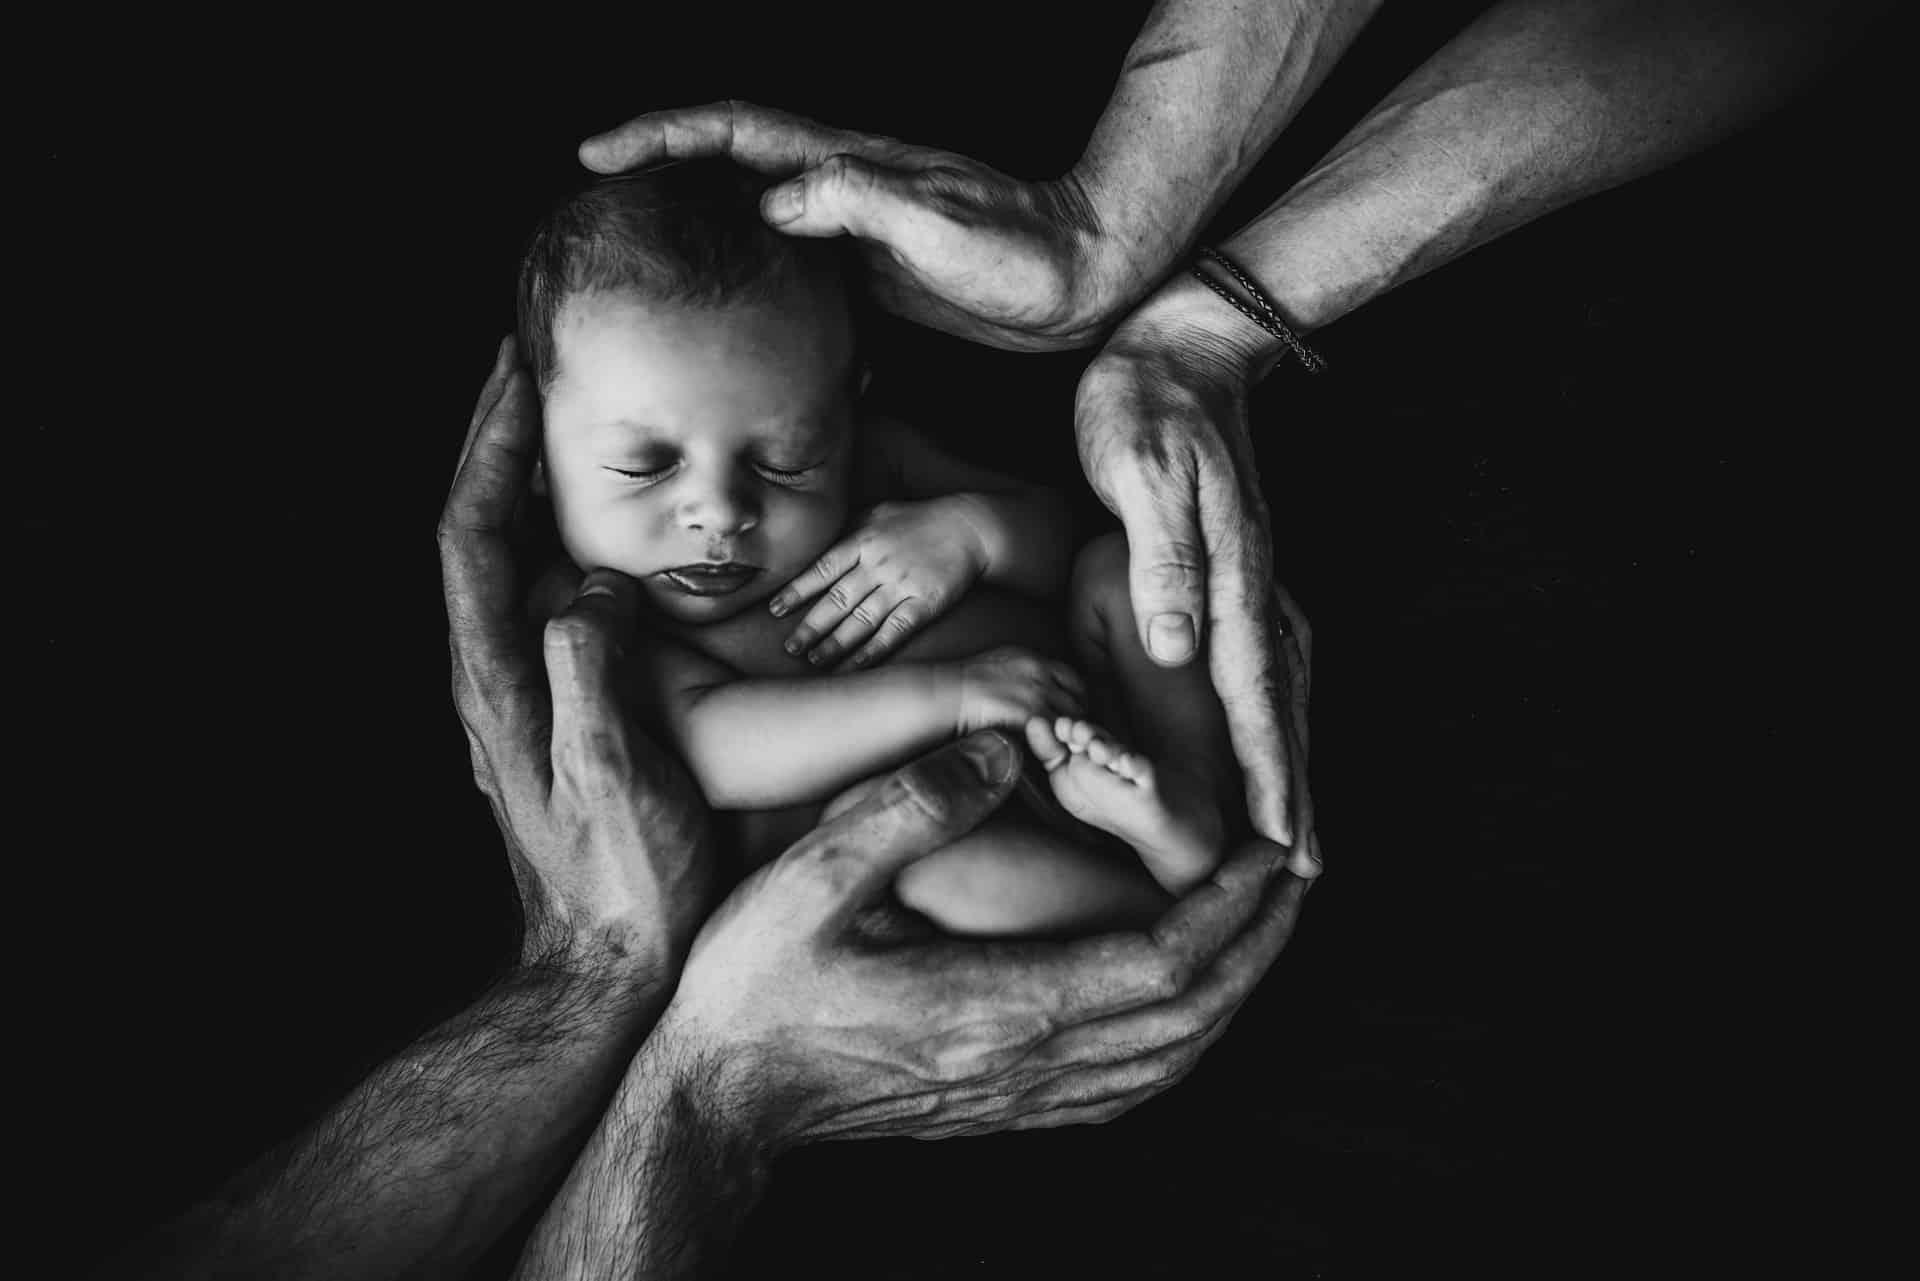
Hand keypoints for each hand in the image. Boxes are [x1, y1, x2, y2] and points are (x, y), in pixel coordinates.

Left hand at [439, 337, 715, 972]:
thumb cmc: (622, 884)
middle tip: (532, 370)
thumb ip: (589, 678)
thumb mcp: (611, 778)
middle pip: (479, 533)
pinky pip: (548, 606)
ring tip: (567, 428)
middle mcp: (494, 679)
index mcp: (495, 682)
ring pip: (511, 565)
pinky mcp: (554, 714)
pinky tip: (608, 538)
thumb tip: (591, 590)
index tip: (518, 374)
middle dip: (499, 445)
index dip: (488, 449)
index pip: (470, 535)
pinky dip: (565, 547)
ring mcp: (520, 696)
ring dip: (528, 490)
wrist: (608, 966)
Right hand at [576, 101, 1131, 350]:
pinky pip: (789, 270)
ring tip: (635, 261)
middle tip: (595, 207)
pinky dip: (745, 281)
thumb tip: (777, 198)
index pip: (734, 133)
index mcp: (846, 165)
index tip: (599, 153)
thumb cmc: (1021, 250)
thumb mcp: (938, 223)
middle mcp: (841, 189)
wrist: (1081, 279)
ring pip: (750, 220)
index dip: (662, 135)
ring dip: (694, 230)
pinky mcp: (870, 275)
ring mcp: (853, 231)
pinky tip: (723, 317)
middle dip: (658, 175)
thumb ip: (859, 201)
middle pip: (727, 168)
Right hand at [643, 584, 1317, 1146]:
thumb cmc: (754, 986)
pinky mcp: (1001, 1108)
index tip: (1272, 850)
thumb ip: (911, 807)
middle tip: (1296, 876)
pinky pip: (1127, 1085)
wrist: (717, 1097)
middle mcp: (1024, 1063)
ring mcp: (1017, 1097)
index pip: (1159, 961)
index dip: (1230, 908)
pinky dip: (1181, 1038)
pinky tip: (1184, 1004)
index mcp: (996, 1006)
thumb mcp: (814, 878)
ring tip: (1261, 928)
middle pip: (1189, 1016)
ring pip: (1168, 1058)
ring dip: (1230, 992)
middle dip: (1257, 944)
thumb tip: (1003, 752)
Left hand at [769, 496, 987, 669]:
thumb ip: (848, 529)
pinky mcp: (925, 603)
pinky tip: (856, 664)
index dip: (797, 591)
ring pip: (862, 619)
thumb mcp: (879, 512)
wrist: (970, 527)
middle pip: (837, 600)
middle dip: (810, 626)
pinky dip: (874, 648)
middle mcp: (878, 565)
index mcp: (863, 541)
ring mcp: (902, 585)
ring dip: (836, 643)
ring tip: (815, 660)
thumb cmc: (921, 519)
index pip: (821, 569)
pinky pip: (895, 630)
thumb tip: (816, 541)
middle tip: (789, 648)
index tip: (775, 610)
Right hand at [956, 645, 1085, 734]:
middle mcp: (1040, 674)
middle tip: (1068, 735)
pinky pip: (1054, 733)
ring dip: (1066, 734)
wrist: (948, 692)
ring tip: (1058, 747)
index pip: (1071, 678)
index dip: (1075, 696)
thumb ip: (1019, 674)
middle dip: (1074, 718)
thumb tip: (1026, 686)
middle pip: (1076, 699)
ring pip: (1069, 719)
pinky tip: (1047, 752)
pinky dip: (1054, 744)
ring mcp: (1037, 694)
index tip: (1071, 710)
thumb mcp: (997, 666)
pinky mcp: (1029, 715)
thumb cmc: (963, 683)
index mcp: (1032, 660)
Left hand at [1075, 273, 1318, 875]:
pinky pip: (1261, 659)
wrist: (1181, 341)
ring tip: (1292, 825)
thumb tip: (1179, 651)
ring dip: (1287, 759)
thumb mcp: (1144, 474)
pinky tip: (1264, 734)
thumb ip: (1164, 561)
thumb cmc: (1148, 406)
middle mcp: (1253, 585)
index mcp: (1233, 576)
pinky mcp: (1234, 565)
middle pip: (1282, 708)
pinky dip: (1268, 712)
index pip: (1254, 697)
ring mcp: (1250, 575)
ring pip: (1278, 689)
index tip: (1282, 843)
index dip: (1269, 774)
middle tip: (1304, 869)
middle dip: (1294, 789)